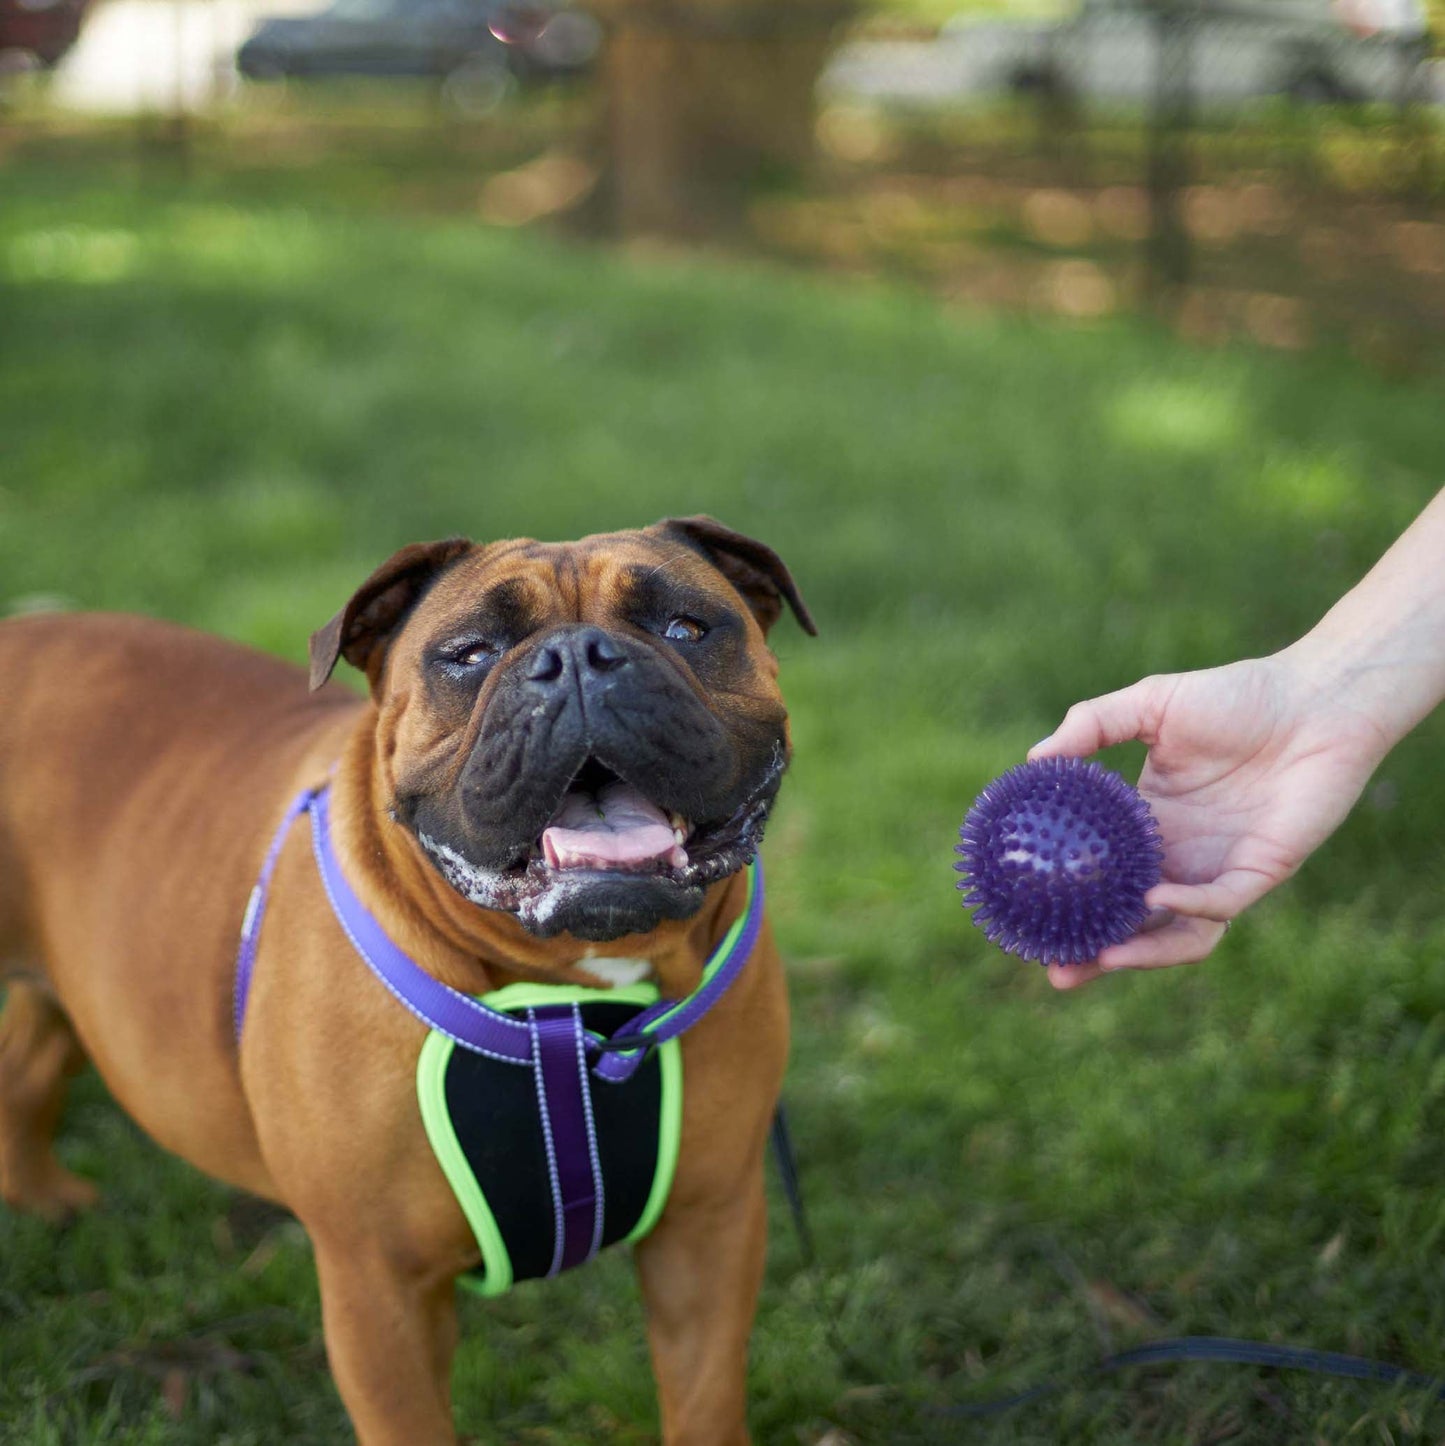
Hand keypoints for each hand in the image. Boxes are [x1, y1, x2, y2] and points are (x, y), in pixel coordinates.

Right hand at [1028, 650, 1390, 989]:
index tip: (1028, 918)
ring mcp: (1219, 869)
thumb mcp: (1150, 704)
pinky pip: (1220, 905)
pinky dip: (1188, 907)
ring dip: (1141, 953)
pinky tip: (1154, 898)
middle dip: (1095, 954)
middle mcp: (1181, 857)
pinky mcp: (1261, 871)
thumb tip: (1034, 759)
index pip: (1104, 878)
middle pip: (1133, 923)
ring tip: (1102, 957)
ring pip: (1178, 934)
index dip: (1072, 904)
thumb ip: (1091, 725)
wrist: (1315, 699)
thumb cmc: (1236, 696)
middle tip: (1054, 968)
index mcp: (1150, 826)